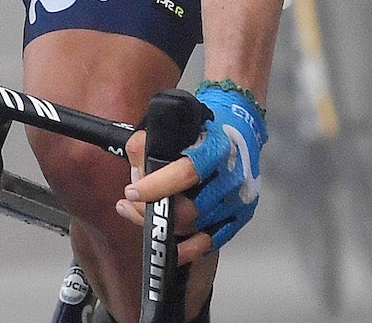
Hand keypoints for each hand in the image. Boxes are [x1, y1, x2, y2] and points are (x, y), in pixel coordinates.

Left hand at [116, 84, 266, 260]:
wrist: (239, 126)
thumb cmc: (205, 126)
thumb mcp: (175, 124)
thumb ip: (147, 143)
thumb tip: (135, 166)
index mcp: (218, 149)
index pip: (186, 174)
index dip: (156, 186)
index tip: (132, 191)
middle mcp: (232, 178)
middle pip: (188, 211)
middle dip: (152, 211)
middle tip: (131, 202)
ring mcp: (237, 201)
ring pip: (194, 229)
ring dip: (161, 227)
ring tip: (139, 213)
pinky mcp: (238, 216)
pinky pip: (210, 242)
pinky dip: (188, 248)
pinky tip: (169, 243)